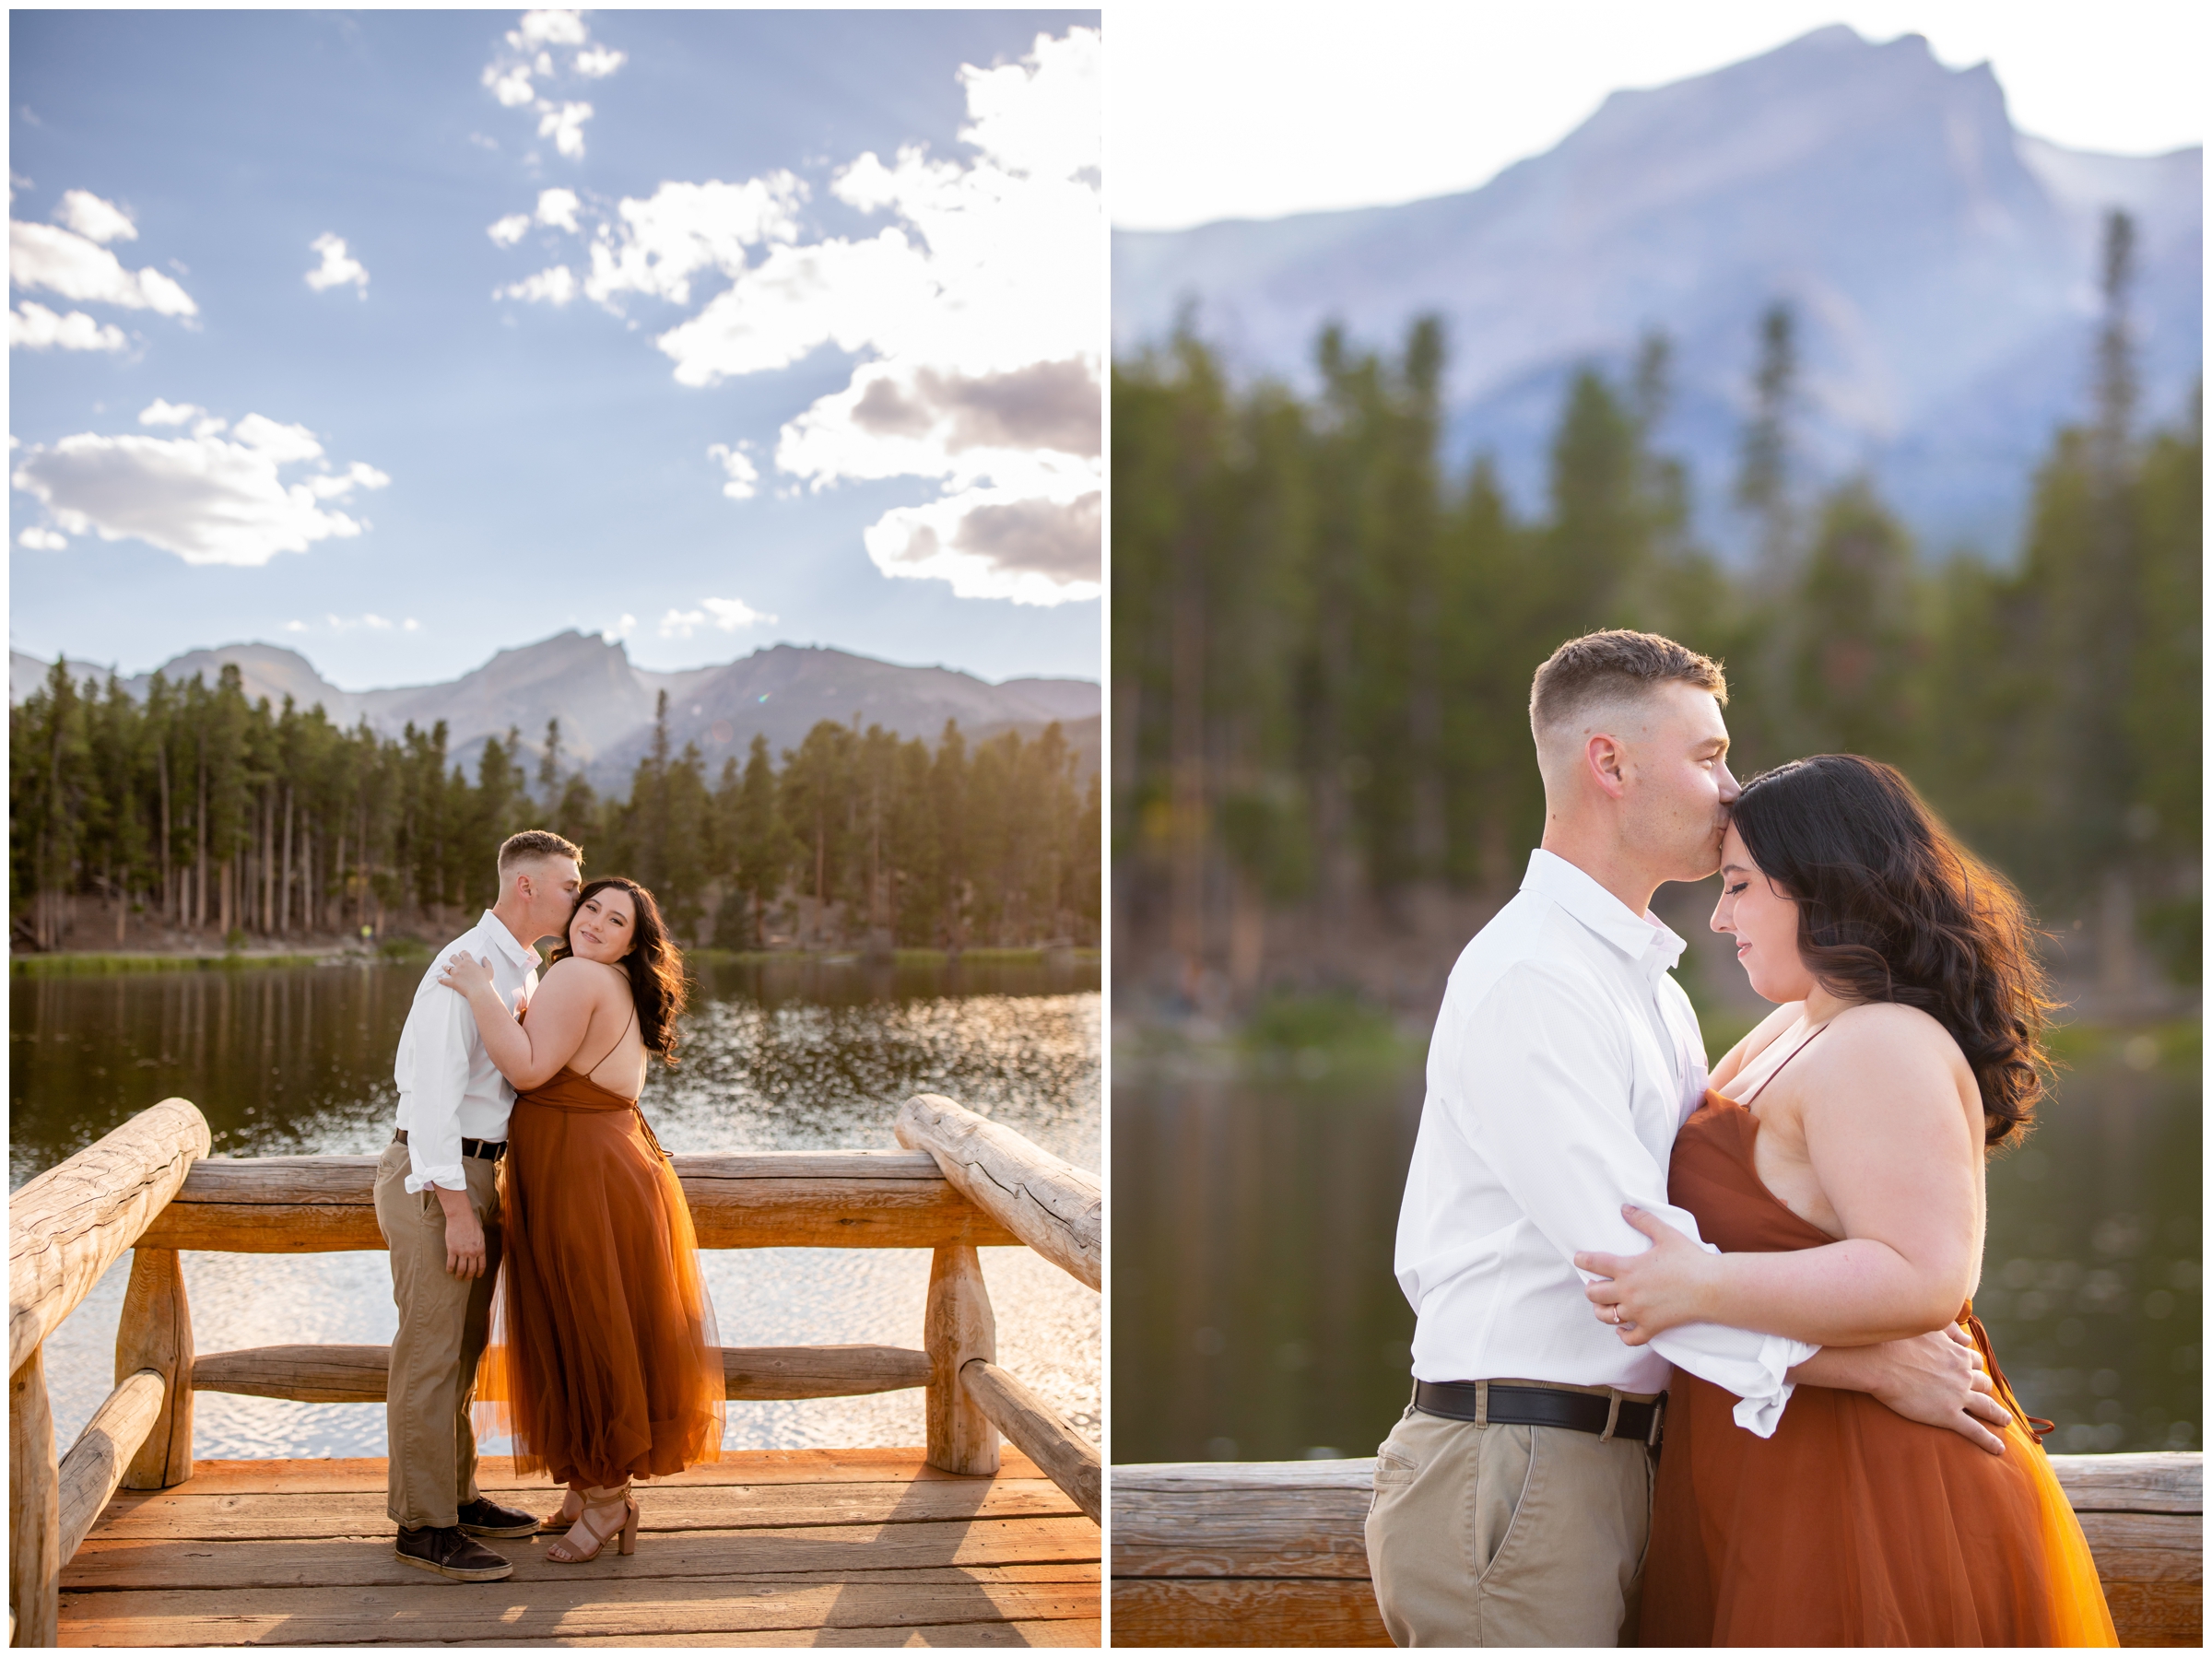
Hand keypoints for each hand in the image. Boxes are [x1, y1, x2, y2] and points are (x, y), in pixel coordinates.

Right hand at [435, 1185, 487, 1278]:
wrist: (461, 1217)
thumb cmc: (471, 1224)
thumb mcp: (481, 1235)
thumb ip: (480, 1245)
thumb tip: (479, 1253)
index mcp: (481, 1249)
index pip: (482, 1265)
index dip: (479, 1273)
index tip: (477, 1276)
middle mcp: (473, 1252)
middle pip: (471, 1270)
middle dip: (469, 1276)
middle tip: (465, 1279)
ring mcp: (462, 1252)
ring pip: (461, 1269)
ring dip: (459, 1275)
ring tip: (457, 1277)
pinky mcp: (452, 1250)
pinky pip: (451, 1264)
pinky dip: (449, 1269)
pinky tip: (449, 1271)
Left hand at [436, 951, 494, 998]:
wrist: (480, 991)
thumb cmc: (485, 981)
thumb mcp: (489, 970)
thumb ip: (487, 962)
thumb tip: (484, 957)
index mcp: (469, 961)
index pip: (464, 953)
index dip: (462, 953)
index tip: (461, 953)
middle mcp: (460, 966)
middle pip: (453, 958)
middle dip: (452, 958)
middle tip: (452, 959)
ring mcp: (455, 974)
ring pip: (446, 967)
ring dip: (445, 966)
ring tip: (444, 966)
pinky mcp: (452, 982)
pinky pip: (443, 980)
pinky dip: (440, 979)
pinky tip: (438, 979)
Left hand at [1574, 1204, 1719, 1344]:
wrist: (1711, 1287)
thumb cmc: (1690, 1259)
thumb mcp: (1665, 1234)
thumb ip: (1643, 1220)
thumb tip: (1624, 1208)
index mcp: (1627, 1268)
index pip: (1594, 1263)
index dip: (1582, 1260)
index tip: (1579, 1259)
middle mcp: (1628, 1292)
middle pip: (1593, 1294)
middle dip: (1590, 1288)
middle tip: (1594, 1284)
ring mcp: (1638, 1312)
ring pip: (1606, 1316)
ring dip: (1601, 1310)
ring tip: (1604, 1304)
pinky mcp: (1652, 1327)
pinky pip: (1630, 1338)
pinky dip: (1623, 1334)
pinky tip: (1622, 1328)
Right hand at [1857, 1326, 2010, 1454]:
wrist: (1881, 1360)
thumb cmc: (1898, 1340)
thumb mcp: (1929, 1328)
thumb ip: (1951, 1331)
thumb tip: (1967, 1338)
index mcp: (1958, 1355)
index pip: (1974, 1361)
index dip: (1975, 1367)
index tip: (1974, 1372)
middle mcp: (1963, 1375)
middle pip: (1983, 1384)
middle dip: (1987, 1390)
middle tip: (1988, 1397)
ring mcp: (1958, 1396)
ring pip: (1986, 1407)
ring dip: (1998, 1415)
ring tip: (2005, 1421)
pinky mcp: (1948, 1415)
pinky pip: (1975, 1431)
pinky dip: (1989, 1441)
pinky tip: (1998, 1448)